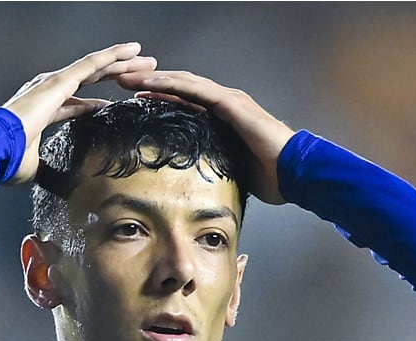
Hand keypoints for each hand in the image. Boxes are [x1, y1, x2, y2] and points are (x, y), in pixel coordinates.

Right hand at [4, 43, 157, 184]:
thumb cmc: (8, 160)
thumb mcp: (35, 167)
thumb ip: (48, 168)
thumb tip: (58, 185)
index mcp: (43, 109)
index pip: (76, 103)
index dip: (95, 103)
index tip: (113, 105)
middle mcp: (48, 90)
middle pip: (91, 79)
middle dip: (117, 75)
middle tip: (140, 74)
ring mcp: (53, 83)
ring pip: (96, 67)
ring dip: (122, 62)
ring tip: (146, 59)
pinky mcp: (59, 81)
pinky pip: (92, 64)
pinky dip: (113, 56)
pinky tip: (131, 51)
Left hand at [116, 70, 295, 203]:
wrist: (296, 173)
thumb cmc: (270, 177)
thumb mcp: (230, 171)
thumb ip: (212, 169)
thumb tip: (191, 187)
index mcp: (221, 118)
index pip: (183, 103)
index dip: (158, 98)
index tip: (132, 100)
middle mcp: (223, 103)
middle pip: (178, 87)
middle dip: (148, 82)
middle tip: (119, 80)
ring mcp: (228, 101)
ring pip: (182, 83)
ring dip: (152, 78)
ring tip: (126, 77)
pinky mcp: (231, 104)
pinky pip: (196, 90)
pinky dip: (171, 84)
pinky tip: (150, 82)